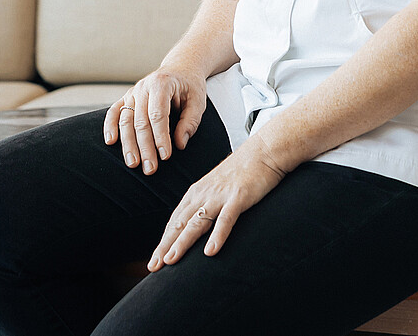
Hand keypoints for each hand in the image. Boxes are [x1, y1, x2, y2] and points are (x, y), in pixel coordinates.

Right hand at [103, 67, 207, 174]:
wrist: (180, 68)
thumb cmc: (190, 87)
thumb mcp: (198, 101)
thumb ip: (190, 122)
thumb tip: (180, 144)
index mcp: (162, 84)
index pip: (158, 114)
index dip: (160, 136)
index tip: (165, 156)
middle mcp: (144, 87)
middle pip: (140, 121)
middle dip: (145, 147)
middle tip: (150, 169)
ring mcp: (133, 92)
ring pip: (126, 120)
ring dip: (128, 143)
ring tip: (133, 164)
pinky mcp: (127, 98)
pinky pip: (114, 112)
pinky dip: (110, 126)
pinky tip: (110, 141)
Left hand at [148, 146, 286, 269]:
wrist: (264, 150)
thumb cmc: (242, 172)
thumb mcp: (217, 188)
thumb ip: (207, 205)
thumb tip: (197, 227)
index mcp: (196, 193)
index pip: (175, 221)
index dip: (163, 241)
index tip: (154, 261)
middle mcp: (203, 194)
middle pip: (180, 224)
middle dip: (165, 246)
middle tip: (153, 266)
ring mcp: (220, 195)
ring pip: (196, 223)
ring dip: (182, 243)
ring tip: (171, 260)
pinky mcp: (238, 197)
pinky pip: (226, 219)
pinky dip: (217, 236)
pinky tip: (210, 252)